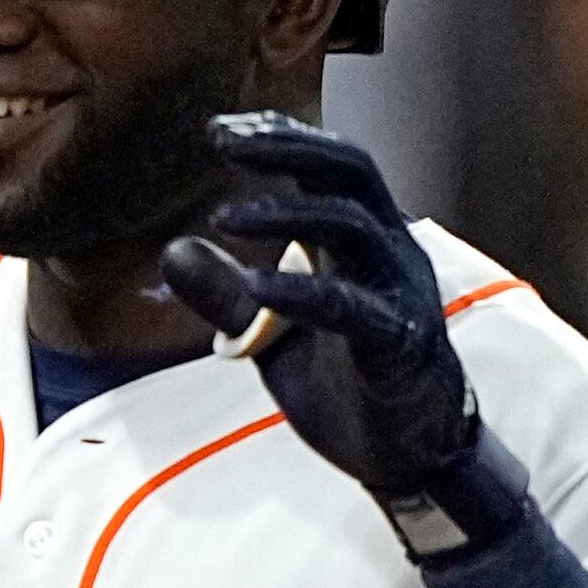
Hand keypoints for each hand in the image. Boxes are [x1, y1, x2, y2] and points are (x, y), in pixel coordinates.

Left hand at [155, 116, 510, 542]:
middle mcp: (392, 254)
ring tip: (225, 215)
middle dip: (288, 146)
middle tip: (225, 139)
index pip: (331, 166)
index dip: (282, 138)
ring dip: (287, 212)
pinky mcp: (400, 345)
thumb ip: (227, 295)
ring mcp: (401, 296)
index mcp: (367, 242)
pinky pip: (352, 308)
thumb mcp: (273, 337)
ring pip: (353, 227)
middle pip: (350, 171)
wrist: (416, 458)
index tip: (222, 128)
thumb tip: (172, 251)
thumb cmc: (352, 387)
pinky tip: (254, 285)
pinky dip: (300, 291)